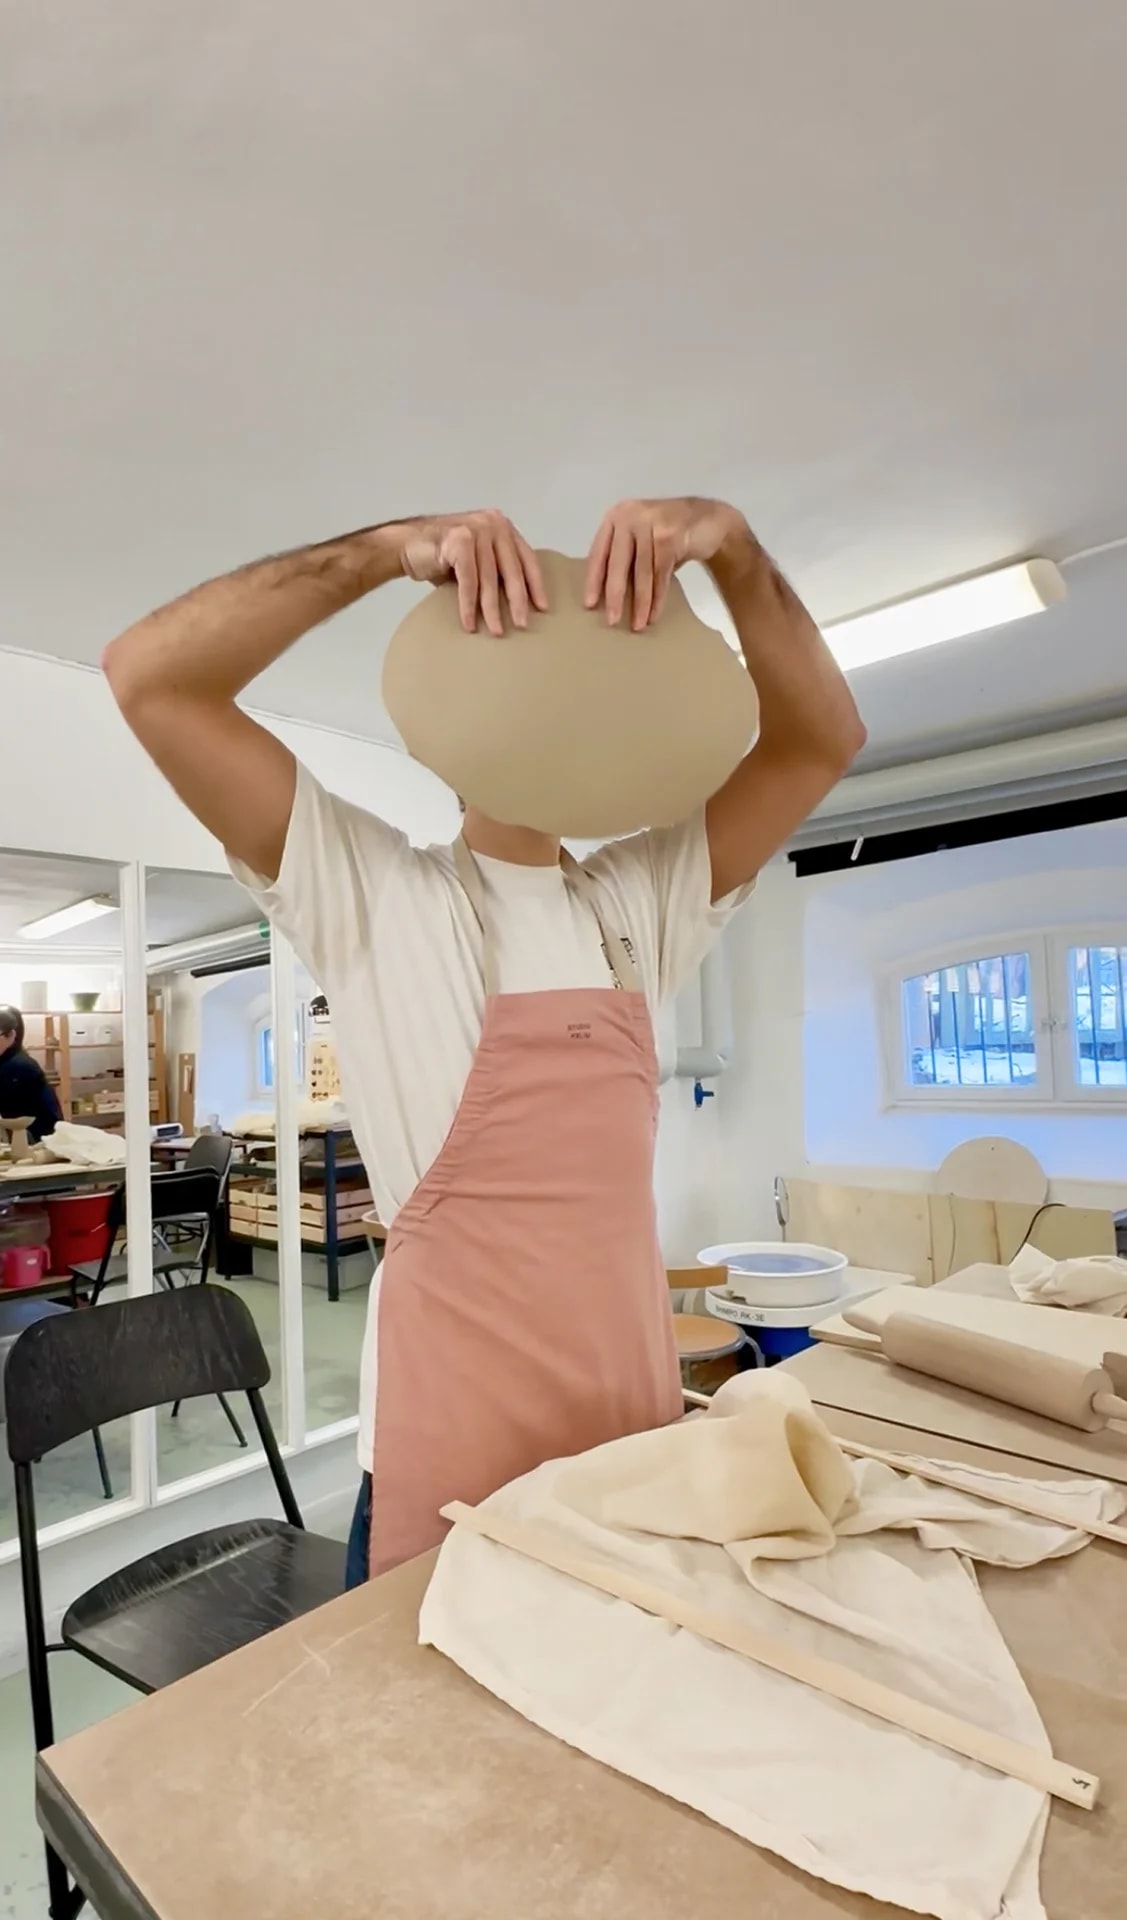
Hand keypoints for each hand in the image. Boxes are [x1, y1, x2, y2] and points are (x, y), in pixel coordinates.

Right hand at [398, 509, 547, 636]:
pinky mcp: (460, 540)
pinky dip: (468, 605)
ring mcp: (477, 529)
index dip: (535, 585)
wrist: (406, 545)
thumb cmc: (442, 556)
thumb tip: (520, 603)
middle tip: (522, 625)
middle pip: (512, 570)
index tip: (543, 608)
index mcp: (502, 527)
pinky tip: (469, 623)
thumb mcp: (478, 560)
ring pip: (490, 579)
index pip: (526, 558)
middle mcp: (493, 523)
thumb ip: (497, 570)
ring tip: (495, 631)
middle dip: (517, 601)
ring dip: (492, 609)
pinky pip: (468, 581)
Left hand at [584, 497, 754, 629]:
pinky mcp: (670, 536)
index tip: (590, 604)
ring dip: (640, 602)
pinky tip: (654, 614)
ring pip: (642, 572)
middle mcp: (630, 516)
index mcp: (616, 516)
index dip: (594, 580)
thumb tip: (606, 594)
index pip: (599, 552)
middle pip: (618, 563)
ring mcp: (651, 524)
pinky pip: (660, 574)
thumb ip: (624, 555)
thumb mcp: (641, 537)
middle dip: (615, 596)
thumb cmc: (670, 533)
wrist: (710, 518)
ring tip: (638, 625)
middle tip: (612, 621)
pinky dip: (658, 597)